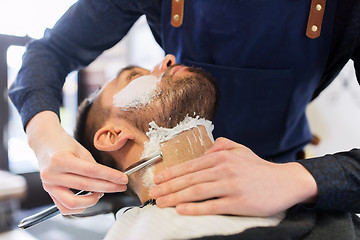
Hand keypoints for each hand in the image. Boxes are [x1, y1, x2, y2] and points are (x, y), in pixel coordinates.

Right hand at [26, 111, 127, 214]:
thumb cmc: (63, 144)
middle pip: (86, 186)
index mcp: (60, 160)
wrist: (45, 142)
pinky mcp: (49, 192)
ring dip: (93, 200)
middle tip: (121, 186)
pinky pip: (65, 208)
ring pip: (74, 202)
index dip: (110, 176)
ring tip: (102, 192)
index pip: (92, 171)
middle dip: (108, 187)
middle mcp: (52, 174)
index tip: (123, 179)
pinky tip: (89, 198)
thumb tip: (109, 179)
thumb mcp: (80, 149)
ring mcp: (48, 185)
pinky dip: (79, 206)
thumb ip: (93, 166)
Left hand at [150, 137, 317, 216]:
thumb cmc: (259, 168)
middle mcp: (224, 169)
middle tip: (153, 193)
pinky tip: (181, 209)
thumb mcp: (240, 149)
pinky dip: (194, 208)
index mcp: (222, 156)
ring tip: (161, 202)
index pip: (190, 165)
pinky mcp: (238, 203)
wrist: (286, 182)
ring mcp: (231, 186)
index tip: (158, 179)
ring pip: (196, 191)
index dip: (171, 173)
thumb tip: (204, 152)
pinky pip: (211, 205)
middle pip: (189, 179)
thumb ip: (220, 146)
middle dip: (168, 186)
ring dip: (175, 197)